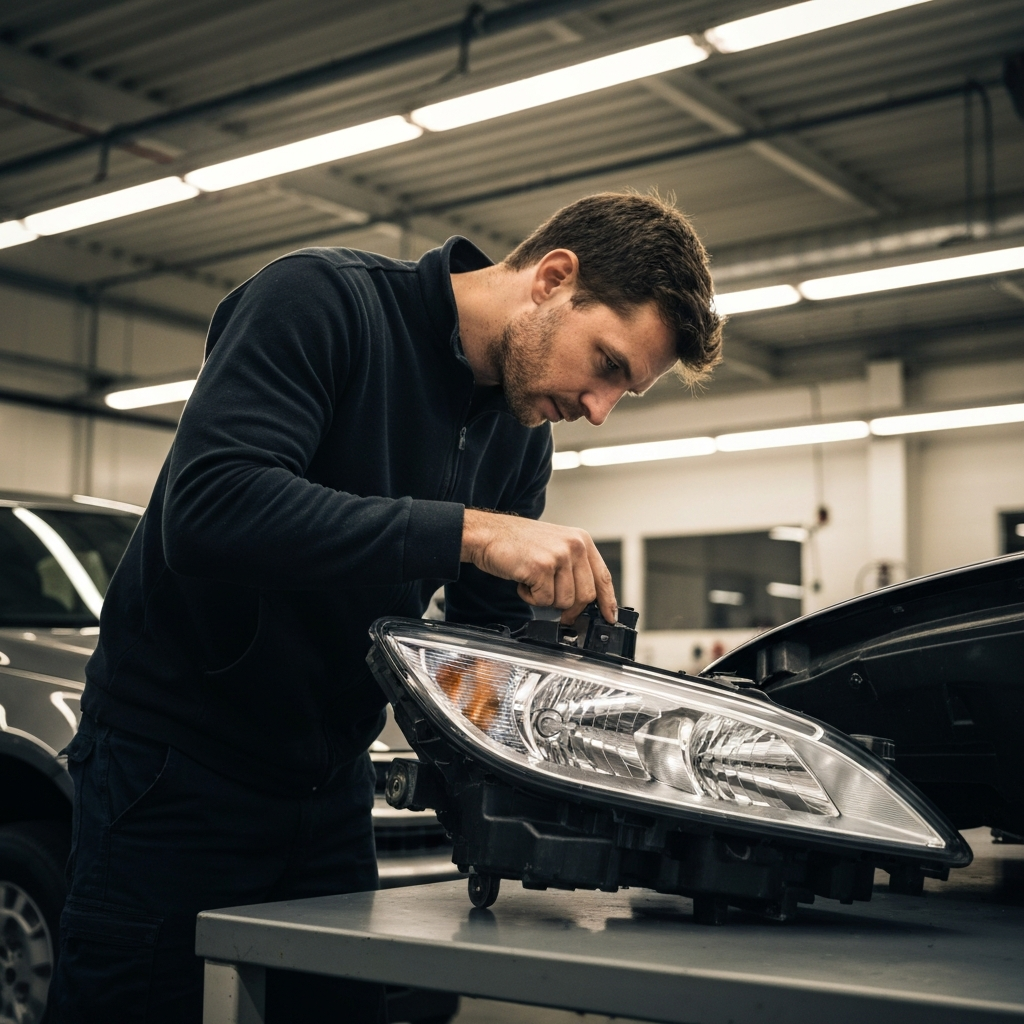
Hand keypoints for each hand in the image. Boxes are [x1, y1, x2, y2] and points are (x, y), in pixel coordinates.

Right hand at [461, 509, 616, 623]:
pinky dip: (530, 597)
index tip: (610, 618)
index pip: (602, 577)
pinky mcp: (542, 568)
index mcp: (581, 540)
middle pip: (585, 596)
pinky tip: (522, 580)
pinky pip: (543, 601)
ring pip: (565, 601)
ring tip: (531, 580)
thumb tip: (585, 601)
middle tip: (550, 601)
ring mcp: (559, 556)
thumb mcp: (554, 547)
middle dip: (568, 607)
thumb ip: (573, 568)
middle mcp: (574, 546)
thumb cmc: (517, 543)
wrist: (487, 534)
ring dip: (545, 598)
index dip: (607, 601)